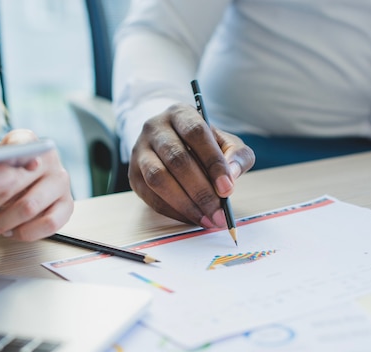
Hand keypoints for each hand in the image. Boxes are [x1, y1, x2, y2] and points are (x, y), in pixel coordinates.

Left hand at [0, 129, 73, 241]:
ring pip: (28, 208)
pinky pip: (49, 224)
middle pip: (13, 184)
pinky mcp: (68, 205)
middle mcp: (50, 159)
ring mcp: (61, 182)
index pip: (20, 145)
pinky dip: (25, 232)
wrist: (30, 181)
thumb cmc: (3, 172)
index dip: (12, 155)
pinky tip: (8, 234)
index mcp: (29, 141)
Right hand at [128, 104, 254, 226]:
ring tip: (206, 219)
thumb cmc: (202, 145)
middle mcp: (155, 128)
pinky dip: (173, 211)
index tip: (227, 189)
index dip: (213, 162)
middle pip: (176, 159)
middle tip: (219, 214)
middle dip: (201, 191)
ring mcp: (140, 151)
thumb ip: (237, 155)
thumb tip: (231, 176)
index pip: (196, 133)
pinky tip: (192, 218)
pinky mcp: (133, 174)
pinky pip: (150, 196)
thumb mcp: (225, 143)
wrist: (169, 143)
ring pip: (158, 178)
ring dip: (185, 204)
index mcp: (180, 113)